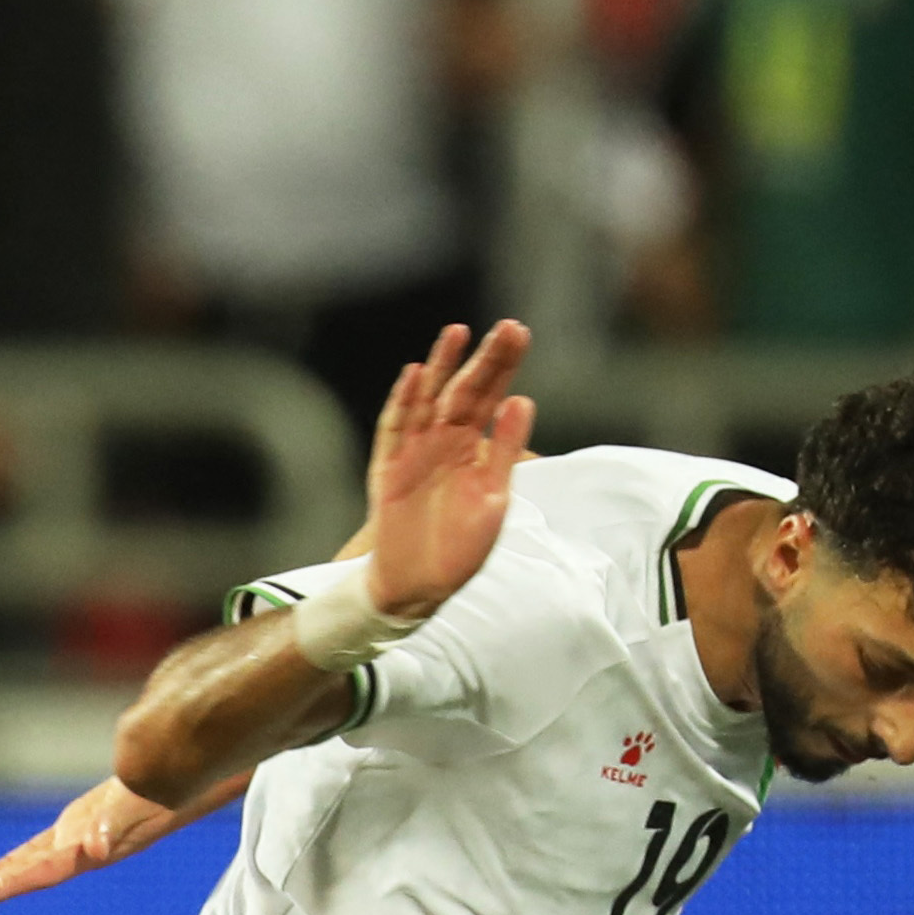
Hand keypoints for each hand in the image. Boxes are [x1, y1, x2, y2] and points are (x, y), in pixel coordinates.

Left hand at [0, 774, 207, 910]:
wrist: (178, 782)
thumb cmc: (158, 793)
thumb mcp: (134, 807)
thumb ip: (113, 828)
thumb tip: (94, 851)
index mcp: (84, 852)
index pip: (36, 874)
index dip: (6, 888)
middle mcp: (77, 852)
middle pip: (25, 876)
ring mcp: (77, 841)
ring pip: (29, 864)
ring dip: (1, 880)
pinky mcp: (78, 826)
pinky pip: (41, 848)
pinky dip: (20, 859)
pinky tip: (5, 868)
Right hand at [359, 318, 536, 625]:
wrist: (418, 586)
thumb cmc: (458, 546)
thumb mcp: (494, 498)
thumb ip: (507, 451)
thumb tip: (523, 400)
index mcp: (472, 448)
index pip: (491, 397)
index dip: (504, 366)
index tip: (520, 333)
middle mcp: (443, 442)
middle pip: (464, 391)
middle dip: (485, 360)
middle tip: (509, 328)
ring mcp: (415, 453)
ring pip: (428, 400)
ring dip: (443, 367)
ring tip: (458, 333)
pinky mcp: (390, 470)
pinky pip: (395, 430)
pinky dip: (404, 402)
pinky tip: (417, 375)